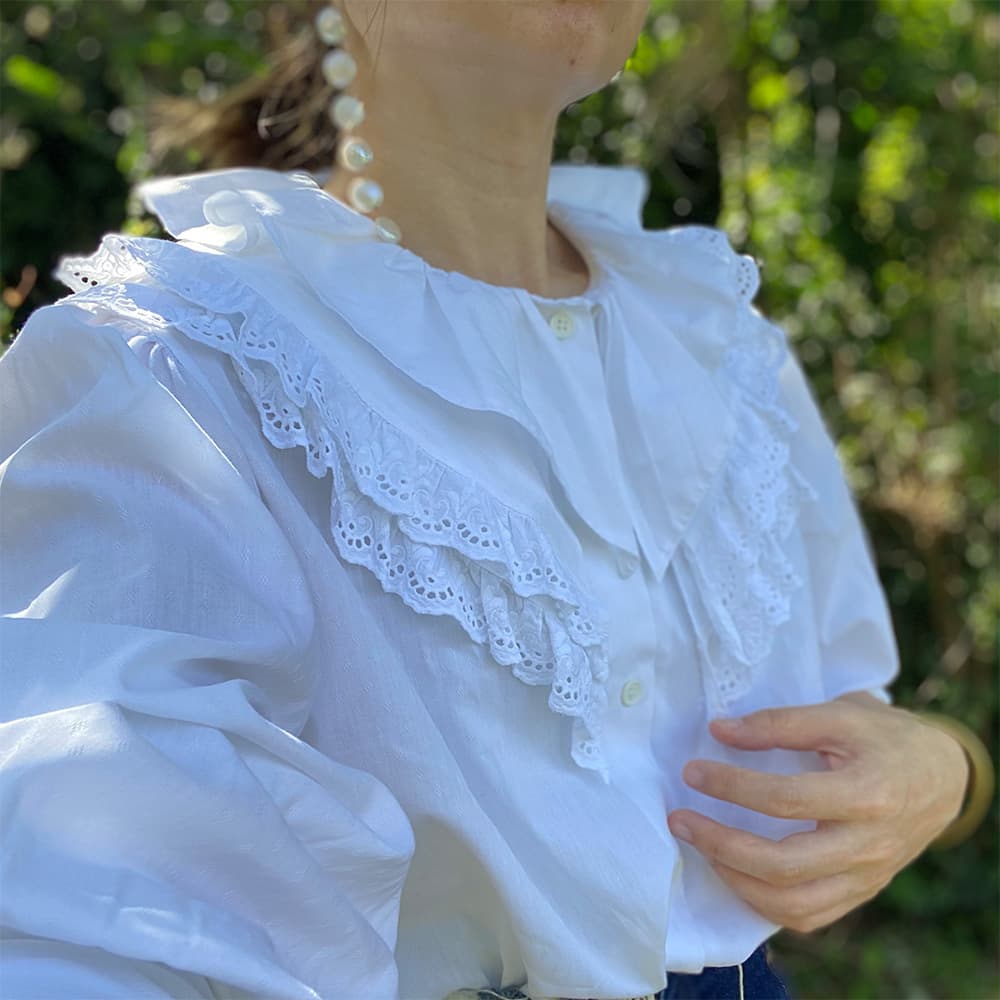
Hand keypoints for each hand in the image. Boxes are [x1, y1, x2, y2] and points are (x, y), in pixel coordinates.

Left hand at [665, 694, 969, 933]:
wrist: (942, 777)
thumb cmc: (885, 738)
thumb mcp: (841, 713)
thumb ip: (781, 722)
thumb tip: (721, 731)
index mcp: (867, 793)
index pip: (786, 799)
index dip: (732, 786)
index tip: (692, 772)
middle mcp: (867, 844)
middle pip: (784, 864)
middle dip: (721, 845)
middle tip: (681, 820)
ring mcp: (865, 876)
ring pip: (794, 904)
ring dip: (736, 879)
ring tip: (701, 847)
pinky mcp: (861, 892)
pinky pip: (809, 916)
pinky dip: (765, 903)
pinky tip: (735, 873)